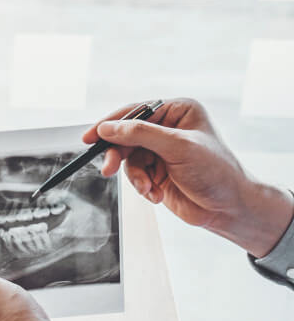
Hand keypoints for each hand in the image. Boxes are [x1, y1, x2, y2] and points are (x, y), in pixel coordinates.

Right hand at [84, 98, 293, 257]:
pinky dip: (142, 186)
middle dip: (120, 156)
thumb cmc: (215, 172)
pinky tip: (156, 194)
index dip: (111, 124)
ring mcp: (162, 151)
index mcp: (178, 111)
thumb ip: (139, 134)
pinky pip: (135, 175)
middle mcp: (169, 128)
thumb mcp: (177, 147)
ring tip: (148, 188)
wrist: (228, 208)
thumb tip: (107, 128)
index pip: (136, 111)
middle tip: (108, 169)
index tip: (91, 137)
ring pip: (129, 159)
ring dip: (135, 177)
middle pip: (127, 136)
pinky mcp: (158, 171)